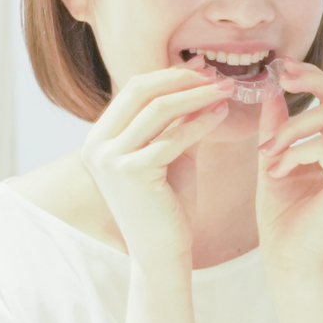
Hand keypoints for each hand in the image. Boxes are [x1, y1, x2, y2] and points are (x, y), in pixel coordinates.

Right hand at [79, 57, 236, 271]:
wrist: (162, 253)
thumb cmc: (168, 205)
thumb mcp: (170, 153)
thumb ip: (177, 120)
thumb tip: (200, 80)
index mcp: (99, 138)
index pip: (134, 90)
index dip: (171, 75)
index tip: (203, 69)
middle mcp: (97, 145)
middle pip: (141, 90)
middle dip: (182, 78)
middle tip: (216, 75)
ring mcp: (110, 159)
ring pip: (159, 109)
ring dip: (197, 95)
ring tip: (226, 90)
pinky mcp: (131, 173)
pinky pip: (172, 138)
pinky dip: (200, 122)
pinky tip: (221, 115)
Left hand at [254, 59, 322, 271]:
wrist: (286, 257)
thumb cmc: (282, 213)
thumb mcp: (274, 157)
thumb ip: (277, 124)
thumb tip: (272, 86)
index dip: (315, 75)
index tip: (282, 68)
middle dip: (314, 80)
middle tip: (280, 78)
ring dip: (289, 129)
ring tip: (266, 154)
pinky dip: (294, 152)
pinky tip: (275, 172)